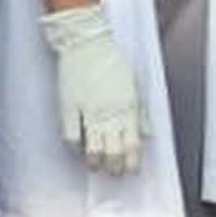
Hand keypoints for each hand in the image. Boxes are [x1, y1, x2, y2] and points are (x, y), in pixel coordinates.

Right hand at [40, 4, 145, 176]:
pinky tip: (78, 149)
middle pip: (113, 151)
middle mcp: (109, 112)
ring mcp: (87, 111)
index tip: (131, 171)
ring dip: (95, 162)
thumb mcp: (133, 84)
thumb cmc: (110, 60)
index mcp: (128, 106)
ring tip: (96, 167)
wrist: (85, 43)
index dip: (132, 162)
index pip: (133, 144)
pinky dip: (75, 147)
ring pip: (93, 148)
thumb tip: (147, 133)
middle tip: (113, 173)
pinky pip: (71, 136)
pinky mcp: (68, 107)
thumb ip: (140, 112)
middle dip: (115, 167)